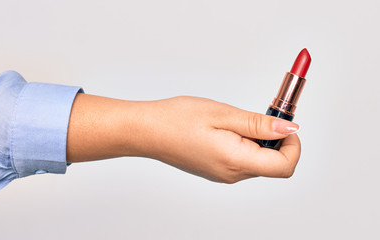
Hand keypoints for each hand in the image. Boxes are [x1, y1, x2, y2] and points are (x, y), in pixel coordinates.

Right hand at [67, 94, 300, 182]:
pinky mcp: (215, 170)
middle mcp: (232, 174)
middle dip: (276, 137)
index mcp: (236, 161)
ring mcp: (223, 174)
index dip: (293, 145)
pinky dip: (245, 143)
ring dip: (259, 139)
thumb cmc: (176, 120)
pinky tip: (226, 127)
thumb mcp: (223, 114)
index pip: (284, 166)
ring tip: (237, 118)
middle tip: (262, 112)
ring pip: (257, 160)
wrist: (146, 132)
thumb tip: (288, 129)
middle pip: (273, 163)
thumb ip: (259, 124)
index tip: (285, 123)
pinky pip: (242, 160)